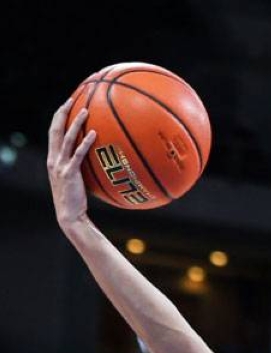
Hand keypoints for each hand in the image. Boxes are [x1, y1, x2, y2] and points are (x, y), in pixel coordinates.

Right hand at [47, 98, 95, 230]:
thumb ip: (79, 166)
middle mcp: (53, 159)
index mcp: (53, 158)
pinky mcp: (70, 173)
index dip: (58, 117)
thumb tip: (96, 157)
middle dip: (62, 113)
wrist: (69, 215)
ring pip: (66, 138)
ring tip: (85, 110)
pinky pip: (78, 154)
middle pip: (55, 130)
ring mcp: (60, 165)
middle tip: (72, 99)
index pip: (53, 132)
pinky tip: (94, 133)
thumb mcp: (75, 179)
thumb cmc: (75, 199)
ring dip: (75, 123)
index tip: (66, 104)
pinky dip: (85, 142)